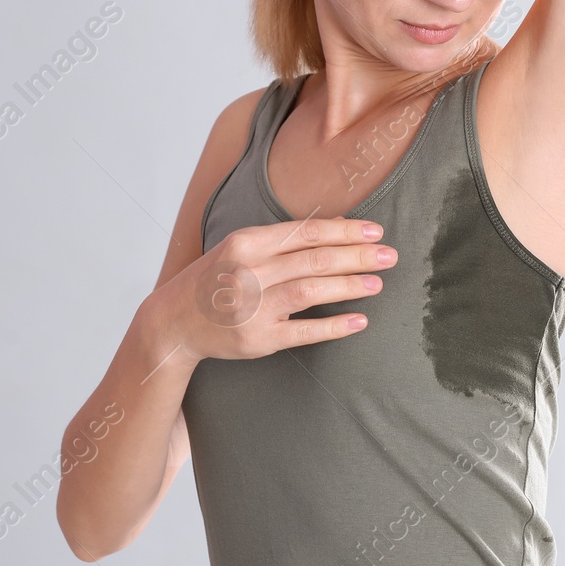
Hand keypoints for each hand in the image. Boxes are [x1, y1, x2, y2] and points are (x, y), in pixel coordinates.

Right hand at [152, 217, 395, 363]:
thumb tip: (340, 225)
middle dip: (357, 256)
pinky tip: (359, 321)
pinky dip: (334, 326)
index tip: (375, 231)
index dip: (345, 231)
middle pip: (314, 260)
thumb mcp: (243, 248)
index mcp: (246, 243)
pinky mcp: (257, 340)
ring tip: (377, 283)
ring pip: (311, 291)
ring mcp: (252, 308)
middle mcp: (248, 273)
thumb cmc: (218, 277)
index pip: (306, 233)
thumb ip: (286, 238)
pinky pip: (303, 331)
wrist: (175, 320)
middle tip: (389, 256)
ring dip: (349, 286)